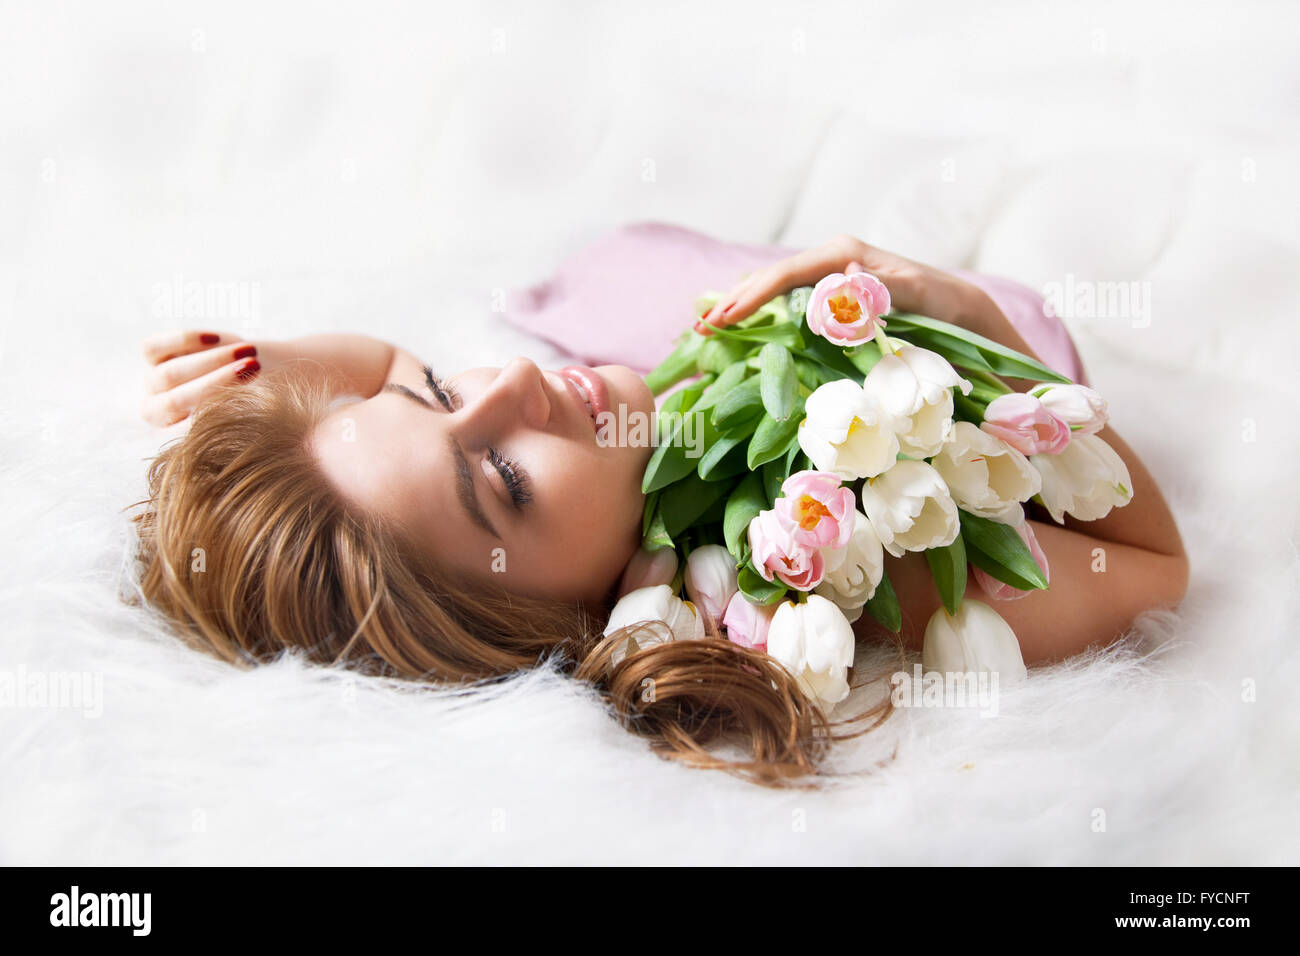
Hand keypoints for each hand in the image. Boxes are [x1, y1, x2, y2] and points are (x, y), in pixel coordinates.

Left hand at [139, 330, 263, 425]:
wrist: (256, 372)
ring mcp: (153, 383)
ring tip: (249, 351)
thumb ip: (241, 415)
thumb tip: (236, 409)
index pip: (184, 437)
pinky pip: (153, 348)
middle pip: (174, 403)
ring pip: (166, 375)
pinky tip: (215, 338)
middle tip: (254, 368)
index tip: (252, 403)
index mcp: (179, 442)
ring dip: (209, 361)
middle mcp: (159, 414)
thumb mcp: (256, 411)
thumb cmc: (260, 400)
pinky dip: (184, 341)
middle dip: (214, 385)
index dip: (214, 419)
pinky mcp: (153, 355)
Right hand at [694, 234, 935, 334]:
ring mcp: (829, 275)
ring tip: (706, 325)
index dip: (753, 296)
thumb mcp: (915, 292)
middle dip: (734, 300)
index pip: (786, 275)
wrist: (957, 305)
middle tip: (700, 326)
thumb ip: (880, 287)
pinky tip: (738, 324)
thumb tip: (845, 279)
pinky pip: (786, 300)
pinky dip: (760, 311)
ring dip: (740, 305)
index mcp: (843, 254)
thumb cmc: (939, 300)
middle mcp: (831, 260)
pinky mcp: (831, 293)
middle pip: (771, 278)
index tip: (727, 318)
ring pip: (774, 288)